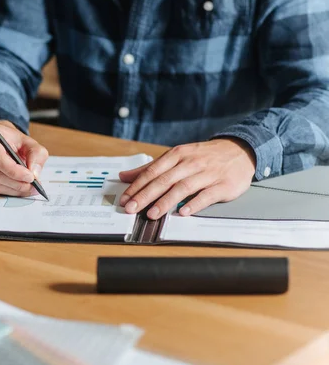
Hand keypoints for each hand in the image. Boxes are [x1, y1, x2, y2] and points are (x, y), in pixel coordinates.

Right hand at [0, 120, 48, 195]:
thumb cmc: (12, 140)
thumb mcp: (28, 141)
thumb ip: (36, 154)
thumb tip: (34, 173)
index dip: (14, 171)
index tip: (30, 177)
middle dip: (16, 183)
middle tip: (32, 187)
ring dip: (11, 189)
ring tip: (27, 189)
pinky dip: (4, 191)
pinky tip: (15, 188)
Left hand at [118, 138, 255, 218]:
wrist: (240, 151)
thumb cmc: (203, 156)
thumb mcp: (176, 157)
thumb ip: (150, 168)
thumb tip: (124, 176)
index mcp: (177, 155)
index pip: (152, 171)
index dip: (137, 186)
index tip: (125, 199)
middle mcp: (190, 163)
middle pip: (164, 180)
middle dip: (145, 195)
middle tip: (131, 208)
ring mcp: (207, 173)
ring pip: (183, 188)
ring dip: (166, 202)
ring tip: (152, 213)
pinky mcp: (223, 185)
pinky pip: (207, 195)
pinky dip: (194, 204)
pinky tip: (182, 212)